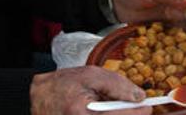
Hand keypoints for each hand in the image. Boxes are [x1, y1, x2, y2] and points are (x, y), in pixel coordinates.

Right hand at [30, 66, 149, 114]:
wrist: (38, 98)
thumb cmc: (62, 84)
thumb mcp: (90, 75)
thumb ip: (117, 85)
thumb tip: (139, 96)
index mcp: (84, 113)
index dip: (139, 111)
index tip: (147, 106)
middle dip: (128, 114)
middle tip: (132, 105)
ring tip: (113, 106)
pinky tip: (106, 111)